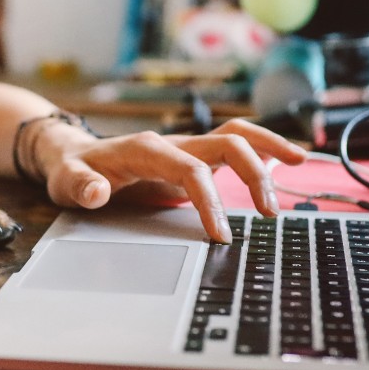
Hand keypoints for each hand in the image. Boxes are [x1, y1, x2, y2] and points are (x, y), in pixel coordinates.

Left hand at [34, 118, 307, 241]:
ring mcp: (187, 146)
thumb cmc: (73, 171)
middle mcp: (174, 142)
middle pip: (227, 141)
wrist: (73, 156)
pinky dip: (263, 149)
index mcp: (147, 148)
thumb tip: (95, 191)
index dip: (210, 201)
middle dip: (253, 173)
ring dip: (270, 147)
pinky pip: (234, 145)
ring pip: (238, 134)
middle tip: (269, 213)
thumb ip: (80, 187)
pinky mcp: (194, 156)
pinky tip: (287, 160)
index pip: (191, 169)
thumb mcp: (66, 182)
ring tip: (302, 163)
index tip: (222, 236)